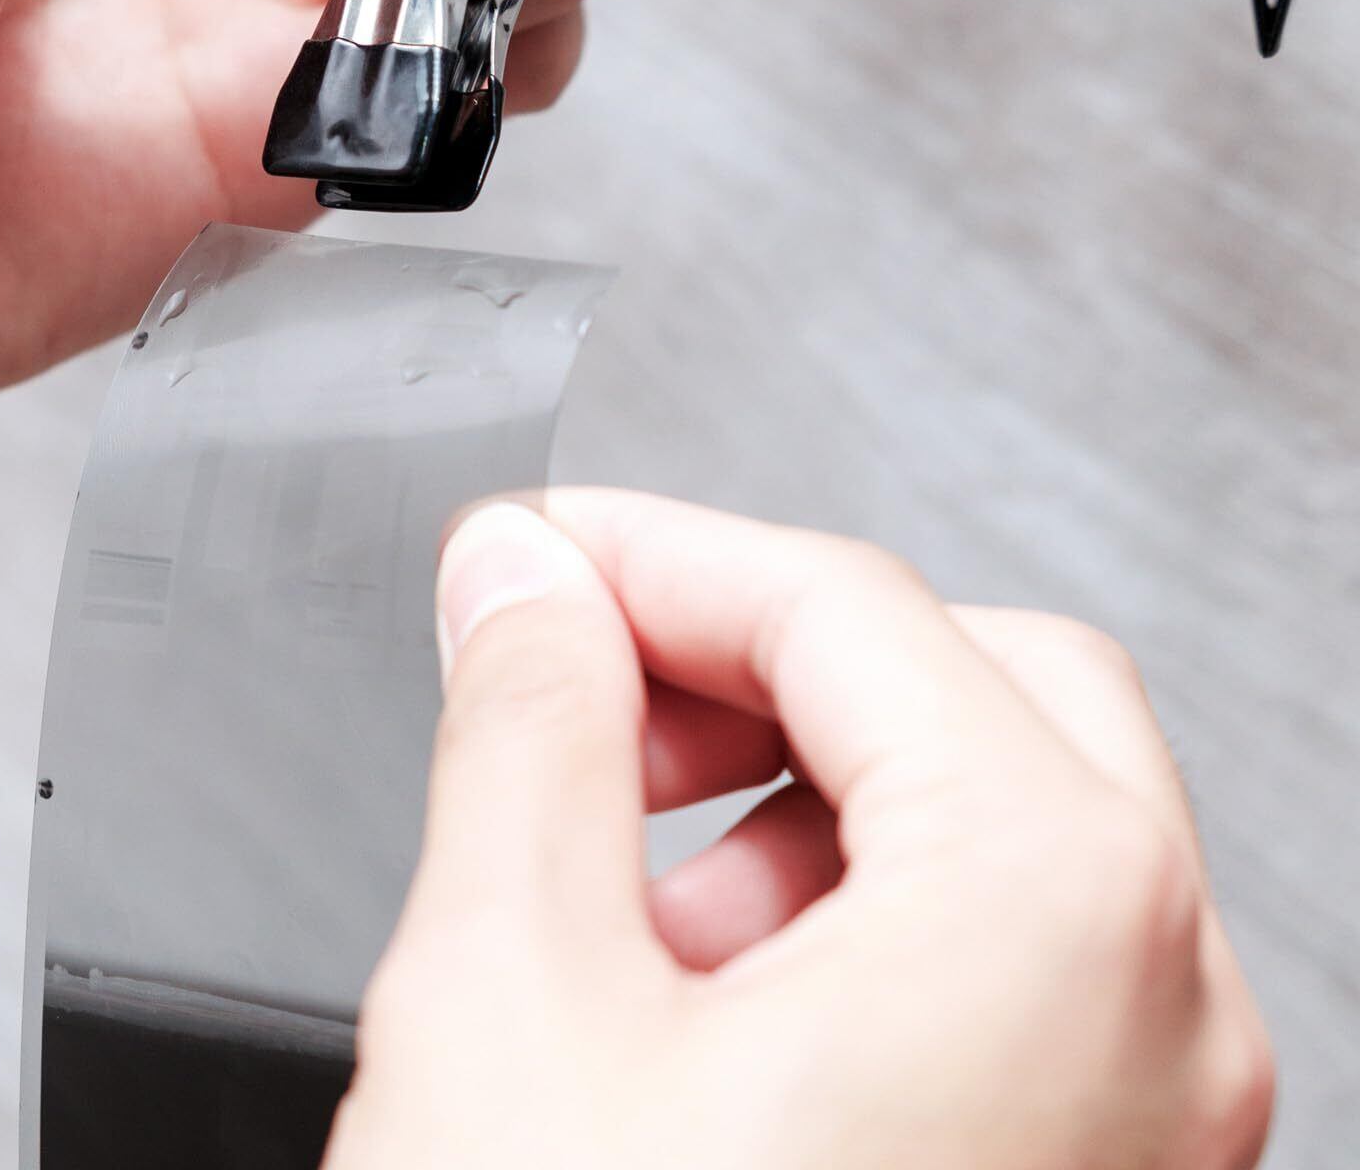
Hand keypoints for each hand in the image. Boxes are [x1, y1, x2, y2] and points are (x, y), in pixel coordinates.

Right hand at [327, 493, 1273, 1169]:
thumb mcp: (508, 991)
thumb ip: (522, 726)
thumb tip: (520, 581)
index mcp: (1049, 917)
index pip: (845, 605)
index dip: (654, 553)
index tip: (529, 561)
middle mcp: (1158, 1020)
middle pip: (974, 684)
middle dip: (757, 665)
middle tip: (586, 696)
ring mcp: (1152, 1131)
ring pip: (1003, 822)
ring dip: (803, 797)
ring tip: (626, 898)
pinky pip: (1007, 971)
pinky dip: (855, 923)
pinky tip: (702, 1019)